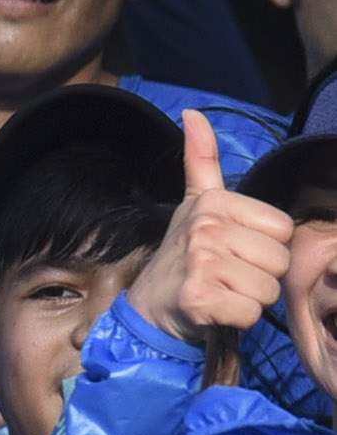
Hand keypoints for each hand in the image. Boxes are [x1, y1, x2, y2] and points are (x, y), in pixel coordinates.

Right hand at [126, 109, 288, 340]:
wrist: (149, 309)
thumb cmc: (182, 259)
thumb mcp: (194, 204)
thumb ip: (202, 159)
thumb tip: (194, 114)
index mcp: (213, 203)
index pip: (283, 230)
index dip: (265, 248)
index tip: (233, 252)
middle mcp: (204, 227)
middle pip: (279, 261)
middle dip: (259, 277)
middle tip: (226, 277)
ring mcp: (200, 262)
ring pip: (268, 289)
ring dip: (248, 300)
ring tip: (221, 293)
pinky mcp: (198, 297)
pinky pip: (250, 313)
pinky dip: (235, 320)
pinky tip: (213, 311)